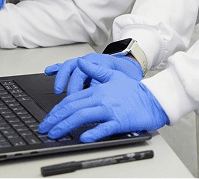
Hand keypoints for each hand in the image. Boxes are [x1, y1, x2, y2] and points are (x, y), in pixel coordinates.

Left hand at [38, 57, 168, 142]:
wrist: (153, 100)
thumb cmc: (134, 92)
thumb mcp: (114, 76)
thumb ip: (96, 70)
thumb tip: (82, 62)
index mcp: (98, 89)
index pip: (72, 100)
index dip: (57, 110)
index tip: (49, 118)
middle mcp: (102, 99)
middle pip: (73, 108)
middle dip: (55, 119)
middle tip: (45, 128)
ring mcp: (110, 110)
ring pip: (83, 117)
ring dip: (65, 126)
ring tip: (55, 134)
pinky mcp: (119, 121)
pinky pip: (104, 127)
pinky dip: (93, 132)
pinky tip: (83, 137)